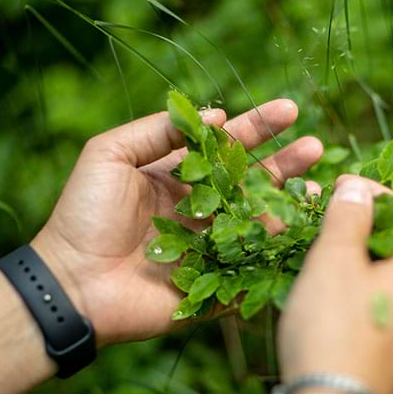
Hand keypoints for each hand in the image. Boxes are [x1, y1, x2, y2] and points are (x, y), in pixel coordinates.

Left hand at [31, 100, 322, 346]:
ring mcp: (212, 246)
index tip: (289, 111)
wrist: (75, 282)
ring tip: (316, 188)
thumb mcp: (111, 155)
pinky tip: (300, 235)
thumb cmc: (87, 214)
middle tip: (315, 148)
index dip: (258, 128)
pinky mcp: (217, 282)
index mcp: (180, 177)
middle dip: (285, 164)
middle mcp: (201, 209)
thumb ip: (156, 132)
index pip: (227, 147)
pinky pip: (253, 265)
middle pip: (252, 182)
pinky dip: (278, 251)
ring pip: (260, 221)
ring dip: (290, 204)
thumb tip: (213, 117)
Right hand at [277, 175, 392, 393]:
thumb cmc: (331, 327)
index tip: (339, 187)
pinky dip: (366, 297)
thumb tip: (358, 188)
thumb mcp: (334, 259)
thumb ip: (349, 217)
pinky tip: (340, 303)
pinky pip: (388, 314)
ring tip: (329, 262)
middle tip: (330, 224)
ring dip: (365, 266)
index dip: (371, 193)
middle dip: (366, 231)